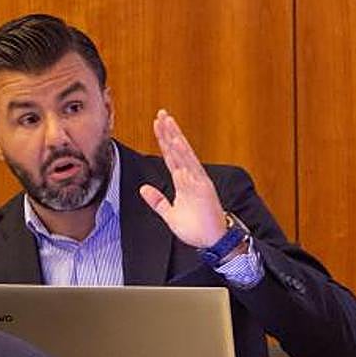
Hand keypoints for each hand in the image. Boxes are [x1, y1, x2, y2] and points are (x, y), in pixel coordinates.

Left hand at [139, 109, 227, 248]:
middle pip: (177, 150)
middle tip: (161, 114)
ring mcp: (197, 181)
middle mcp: (191, 177)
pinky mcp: (203, 188)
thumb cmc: (195, 228)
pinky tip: (177, 143)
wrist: (212, 242)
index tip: (157, 125)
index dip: (163, 140)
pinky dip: (184, 156)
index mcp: (183, 182)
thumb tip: (143, 189)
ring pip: (184, 155)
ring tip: (167, 122)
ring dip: (175, 138)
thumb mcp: (170, 214)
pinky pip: (192, 170)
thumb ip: (158, 201)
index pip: (171, 156)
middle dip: (169, 132)